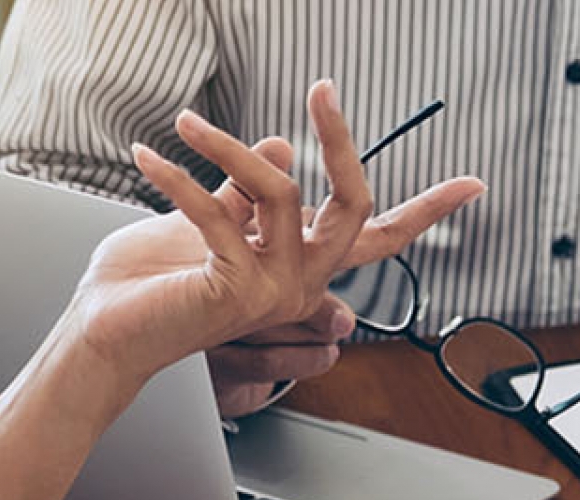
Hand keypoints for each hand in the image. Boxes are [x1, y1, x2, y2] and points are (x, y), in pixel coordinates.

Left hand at [92, 84, 481, 413]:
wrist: (108, 328)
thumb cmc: (152, 280)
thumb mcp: (207, 220)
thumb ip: (246, 191)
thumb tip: (281, 145)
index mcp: (302, 265)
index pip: (379, 235)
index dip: (427, 210)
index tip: (472, 185)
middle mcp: (302, 283)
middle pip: (353, 208)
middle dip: (342, 143)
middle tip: (325, 90)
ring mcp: (277, 293)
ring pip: (280, 193)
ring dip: (225, 147)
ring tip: (184, 124)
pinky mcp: (239, 293)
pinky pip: (219, 212)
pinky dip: (179, 176)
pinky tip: (149, 158)